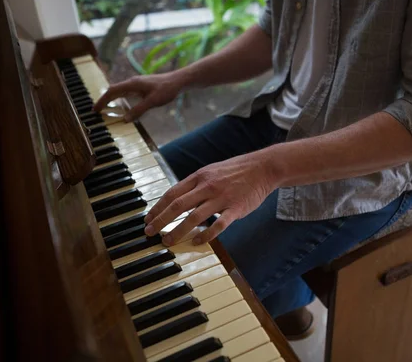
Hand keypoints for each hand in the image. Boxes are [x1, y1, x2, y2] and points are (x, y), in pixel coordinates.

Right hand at [94, 72, 185, 121]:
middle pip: (113, 91)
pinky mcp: (141, 87)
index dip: (102, 101)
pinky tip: (120, 105)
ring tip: (104, 109)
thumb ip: (138, 110)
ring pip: (119, 91)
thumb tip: (125, 119)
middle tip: (96, 111)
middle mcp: (132, 83)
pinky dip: (119, 99)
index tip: (95, 110)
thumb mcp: (152, 101)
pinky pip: (126, 93)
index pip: (112, 92)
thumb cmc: (167, 89)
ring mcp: (137, 85)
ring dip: (111, 99)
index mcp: (132, 84)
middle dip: (103, 100)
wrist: (178, 81)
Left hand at [144, 150, 279, 245]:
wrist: (263, 168)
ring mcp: (221, 198)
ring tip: (168, 242)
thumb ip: (195, 185)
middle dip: (161, 220)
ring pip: (194, 217)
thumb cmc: (236, 171)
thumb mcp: (211, 171)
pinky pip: (218, 225)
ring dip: (178, 231)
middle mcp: (207, 186)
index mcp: (199, 177)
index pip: (172, 193)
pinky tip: (197, 242)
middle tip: (149, 233)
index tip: (148, 220)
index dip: (157, 208)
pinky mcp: (236, 208)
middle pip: (178, 205)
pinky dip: (206, 235)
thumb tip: (177, 199)